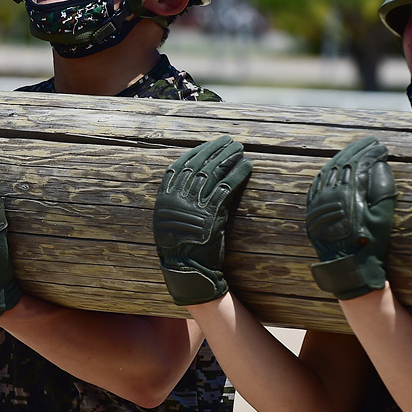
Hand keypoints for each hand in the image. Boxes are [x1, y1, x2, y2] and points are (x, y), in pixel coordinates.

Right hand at [152, 136, 251, 304]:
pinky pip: (227, 188)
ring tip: (239, 149)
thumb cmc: (181, 246)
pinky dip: (238, 175)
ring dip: (228, 158)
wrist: (187, 270)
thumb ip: (178, 199)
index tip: (209, 144)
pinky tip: (247, 166)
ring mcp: (193, 206)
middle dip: (215, 150)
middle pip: (199, 165)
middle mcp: (177, 198)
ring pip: (213, 173)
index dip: (197, 152)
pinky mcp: (211, 214)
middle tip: (229, 140)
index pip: (181, 165)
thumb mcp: (170, 220)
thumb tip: (192, 177)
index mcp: (164, 197)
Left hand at [305, 136, 397, 299]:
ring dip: (342, 156)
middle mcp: (330, 193)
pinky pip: (317, 182)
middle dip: (358, 150)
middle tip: (371, 142)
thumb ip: (383, 188)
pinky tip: (334, 165)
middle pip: (343, 163)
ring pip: (328, 170)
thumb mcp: (383, 217)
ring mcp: (318, 200)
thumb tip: (380, 164)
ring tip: (355, 149)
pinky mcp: (312, 208)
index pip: (360, 164)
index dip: (371, 154)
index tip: (382, 148)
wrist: (347, 265)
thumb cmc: (369, 242)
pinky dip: (327, 170)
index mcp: (349, 194)